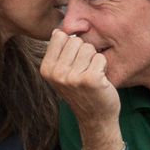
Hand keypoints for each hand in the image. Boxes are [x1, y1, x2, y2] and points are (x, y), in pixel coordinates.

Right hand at [41, 29, 122, 149]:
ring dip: (94, 60)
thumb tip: (58, 31)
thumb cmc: (81, 92)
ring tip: (91, 76)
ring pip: (89, 48)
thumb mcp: (62, 73)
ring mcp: (72, 77)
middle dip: (84, 53)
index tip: (73, 63)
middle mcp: (56, 74)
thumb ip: (59, 52)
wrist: (95, 118)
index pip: (60, 36)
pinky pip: (100, 58)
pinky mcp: (90, 79)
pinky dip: (103, 67)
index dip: (72, 47)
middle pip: (76, 41)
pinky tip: (99, 81)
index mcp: (46, 69)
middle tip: (84, 72)